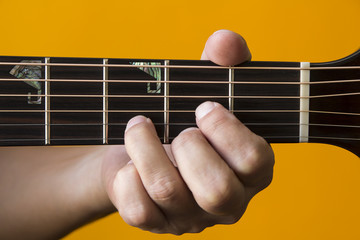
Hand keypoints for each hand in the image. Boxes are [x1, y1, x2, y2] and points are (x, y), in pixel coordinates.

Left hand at [102, 30, 273, 233]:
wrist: (145, 150)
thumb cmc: (183, 118)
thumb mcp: (205, 88)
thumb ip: (223, 63)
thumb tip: (226, 42)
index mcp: (251, 171)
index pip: (254, 161)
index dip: (226, 130)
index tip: (202, 108)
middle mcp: (226, 202)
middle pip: (216, 189)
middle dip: (189, 147)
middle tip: (178, 129)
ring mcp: (190, 218)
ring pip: (168, 192)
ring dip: (145, 148)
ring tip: (140, 127)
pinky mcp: (155, 224)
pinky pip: (137, 208)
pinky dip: (128, 175)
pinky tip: (132, 161)